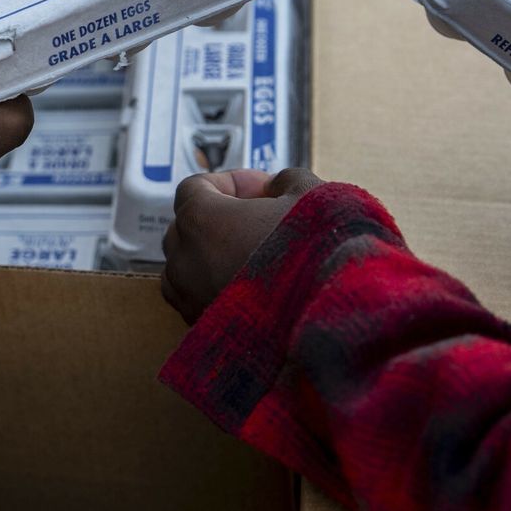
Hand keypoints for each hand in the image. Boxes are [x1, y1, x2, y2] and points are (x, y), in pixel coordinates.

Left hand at [162, 167, 322, 323]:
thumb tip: (278, 186)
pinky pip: (192, 299)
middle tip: (261, 219)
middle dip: (220, 217)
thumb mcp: (311, 196)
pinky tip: (251, 289)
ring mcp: (189, 298)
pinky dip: (212, 288)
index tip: (264, 189)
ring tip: (250, 256)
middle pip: (186, 225)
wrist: (327, 320)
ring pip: (183, 266)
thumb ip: (286, 180)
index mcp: (201, 219)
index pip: (195, 187)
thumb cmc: (314, 255)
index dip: (231, 182)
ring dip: (210, 254)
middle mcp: (185, 259)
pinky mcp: (201, 329)